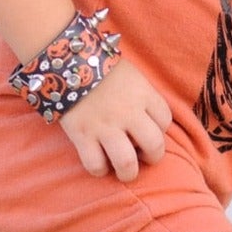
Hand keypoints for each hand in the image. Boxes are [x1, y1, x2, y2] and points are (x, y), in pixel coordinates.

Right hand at [59, 58, 172, 180]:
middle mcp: (128, 112)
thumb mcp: (132, 75)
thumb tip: (150, 122)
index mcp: (143, 94)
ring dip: (129, 172)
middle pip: (154, 146)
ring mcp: (105, 126)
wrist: (66, 59)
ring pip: (127, 163)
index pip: (165, 120)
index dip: (161, 130)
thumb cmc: (101, 67)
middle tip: (142, 156)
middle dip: (152, 157)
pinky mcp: (82, 135)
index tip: (148, 130)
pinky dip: (99, 170)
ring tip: (124, 170)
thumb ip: (143, 97)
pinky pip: (95, 165)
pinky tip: (99, 163)